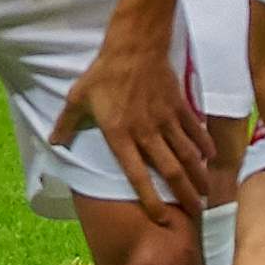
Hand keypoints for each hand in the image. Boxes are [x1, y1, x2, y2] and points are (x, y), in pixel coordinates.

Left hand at [54, 24, 211, 225]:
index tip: (162, 218)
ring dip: (198, 175)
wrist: (133, 45)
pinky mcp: (178, 105)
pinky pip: (194, 129)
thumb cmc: (103, 73)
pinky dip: (204, 144)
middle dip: (185, 195)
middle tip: (196, 214)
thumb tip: (54, 142)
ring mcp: (166, 119)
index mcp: (121, 136)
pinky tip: (211, 158)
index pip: (137, 175)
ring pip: (187, 154)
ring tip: (208, 194)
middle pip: (170, 170)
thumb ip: (67, 123)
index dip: (150, 199)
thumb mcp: (77, 98)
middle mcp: (146, 133)